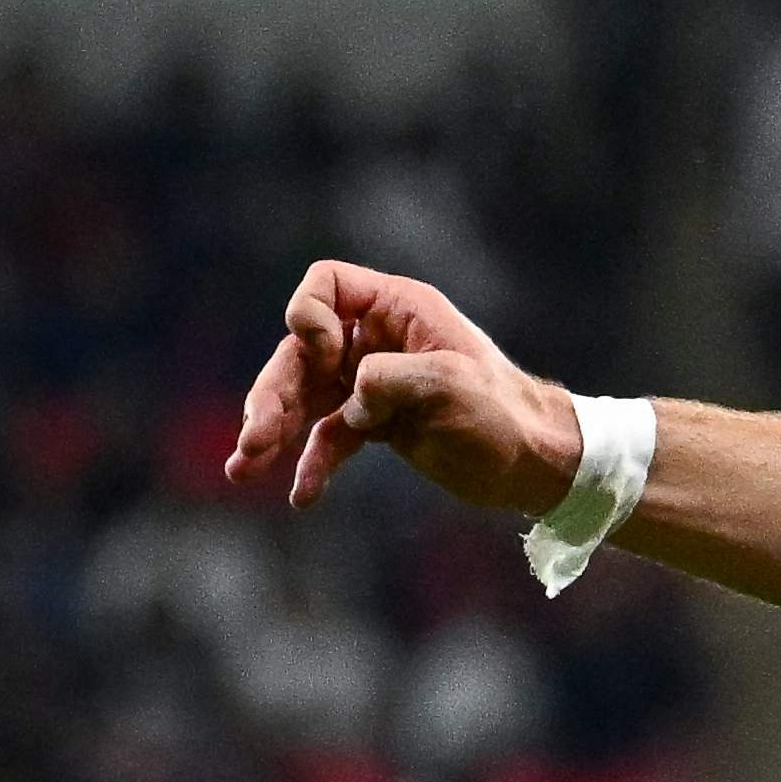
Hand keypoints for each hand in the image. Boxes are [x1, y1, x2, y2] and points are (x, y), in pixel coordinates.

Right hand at [228, 259, 581, 523]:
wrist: (537, 463)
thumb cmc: (505, 414)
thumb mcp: (452, 386)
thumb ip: (390, 378)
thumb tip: (350, 402)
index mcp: (397, 309)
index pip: (326, 285)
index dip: (310, 318)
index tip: (332, 358)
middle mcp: (378, 338)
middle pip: (300, 351)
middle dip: (273, 394)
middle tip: (255, 441)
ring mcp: (373, 381)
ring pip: (305, 396)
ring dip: (273, 430)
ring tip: (242, 469)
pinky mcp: (377, 423)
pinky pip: (330, 437)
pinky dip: (313, 463)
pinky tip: (302, 496)